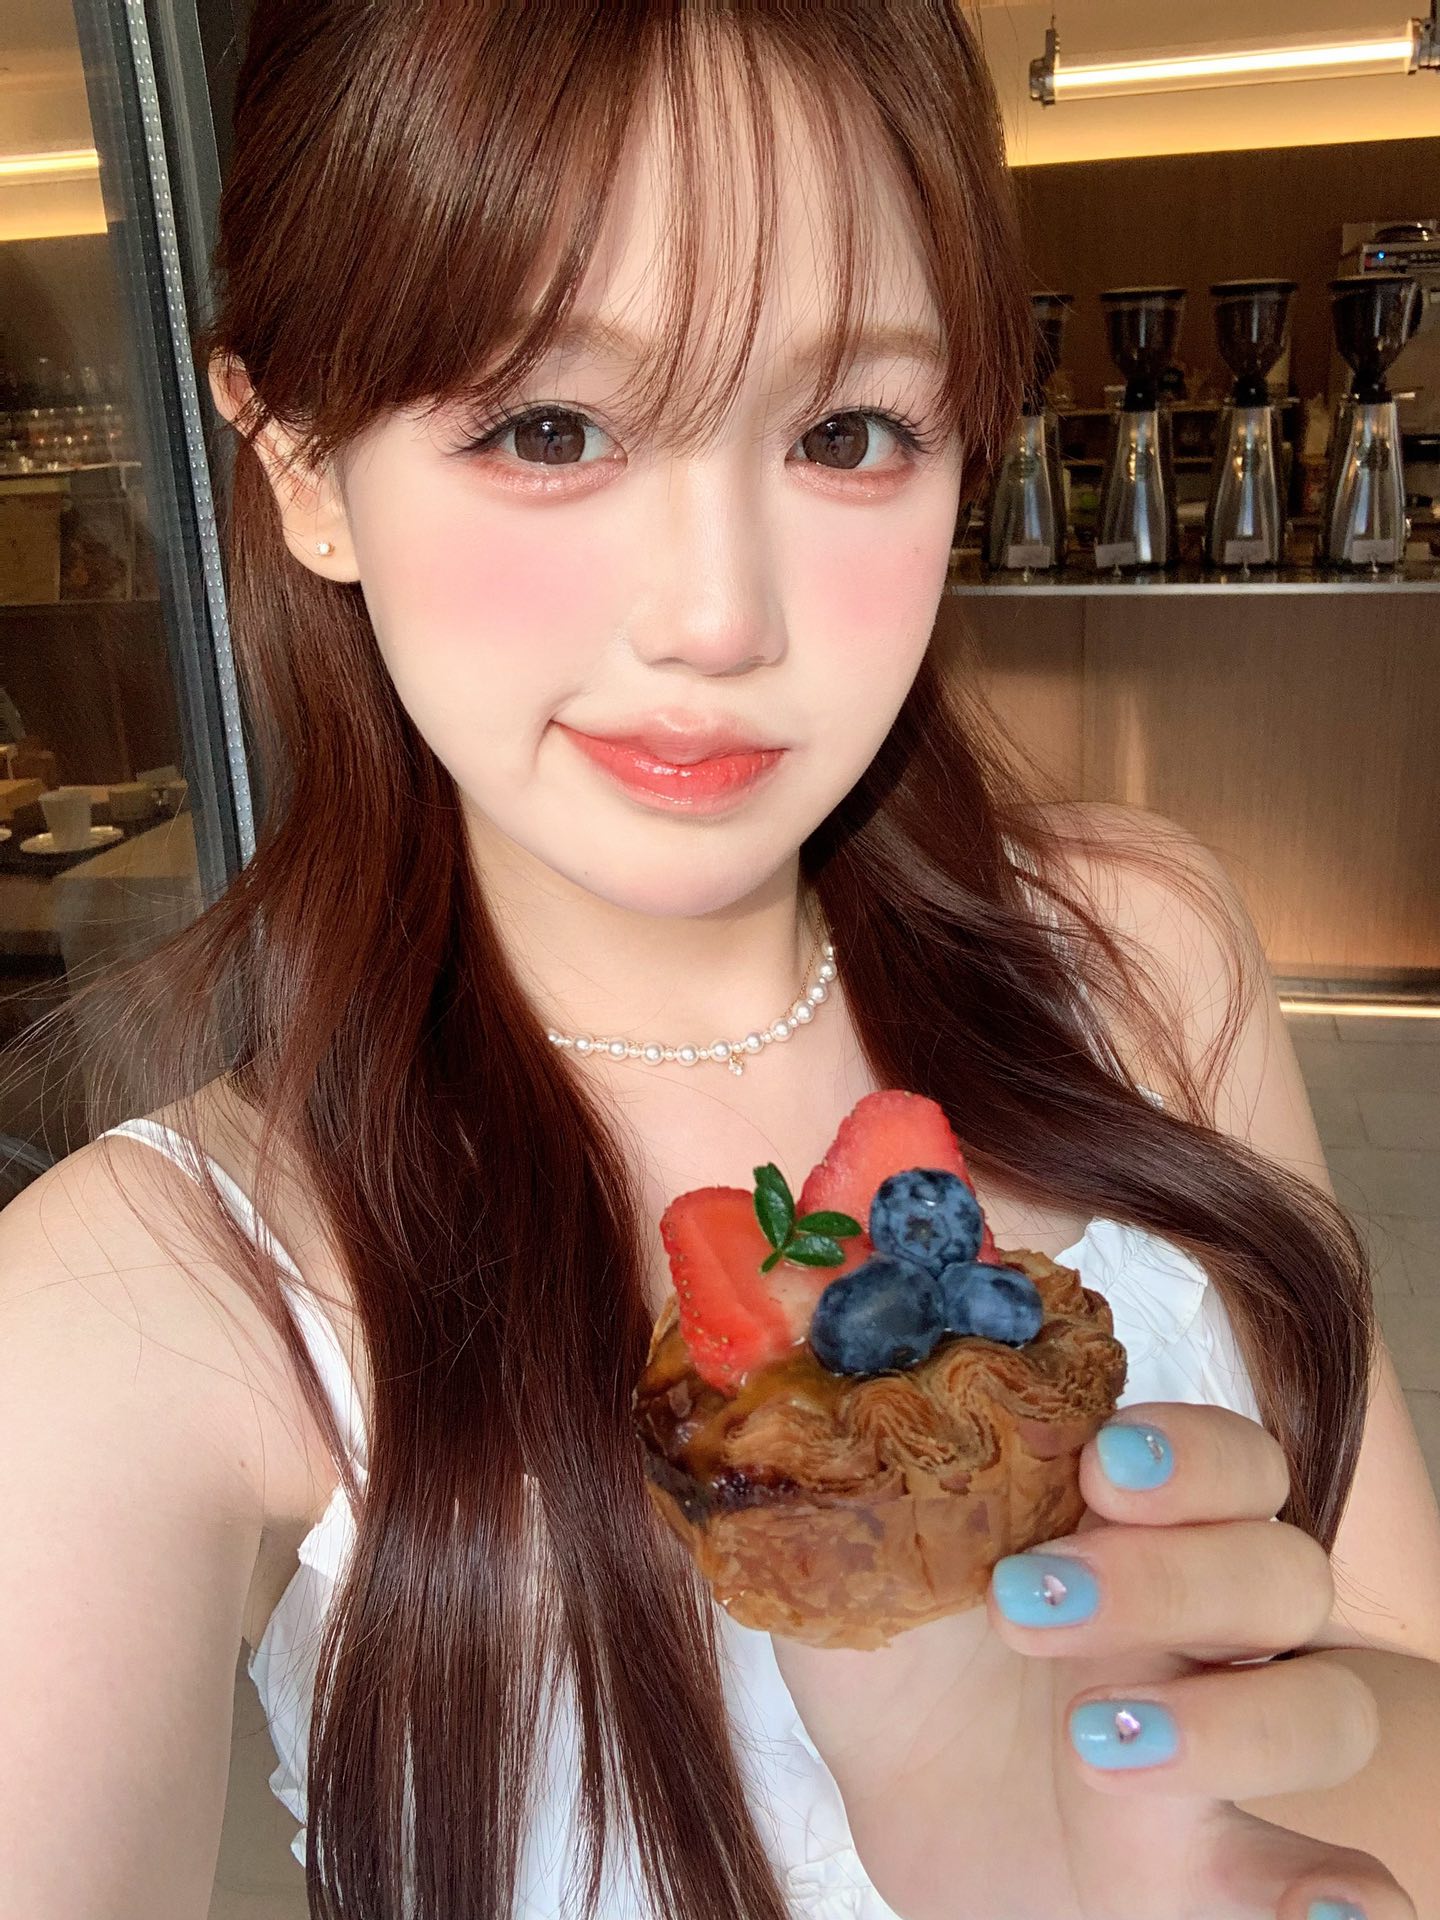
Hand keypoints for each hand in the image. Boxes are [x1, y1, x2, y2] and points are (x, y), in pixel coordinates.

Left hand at [768, 1404, 1417, 1919]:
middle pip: (1281, 1566)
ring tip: (1094, 1741)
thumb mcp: (849, 1552)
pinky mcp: (1225, 1869)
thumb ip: (839, 1461)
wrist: (901, 1802)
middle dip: (1171, 1576)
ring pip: (1325, 1704)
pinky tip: (1322, 1910)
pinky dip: (1346, 1895)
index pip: (1229, 1456)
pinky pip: (1337, 1874)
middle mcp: (1205, 1620)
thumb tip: (778, 1333)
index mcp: (1132, 1523)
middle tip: (1026, 1601)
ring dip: (1235, 1723)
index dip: (1190, 1453)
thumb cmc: (896, 1649)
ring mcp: (1226, 1745)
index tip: (1101, 1466)